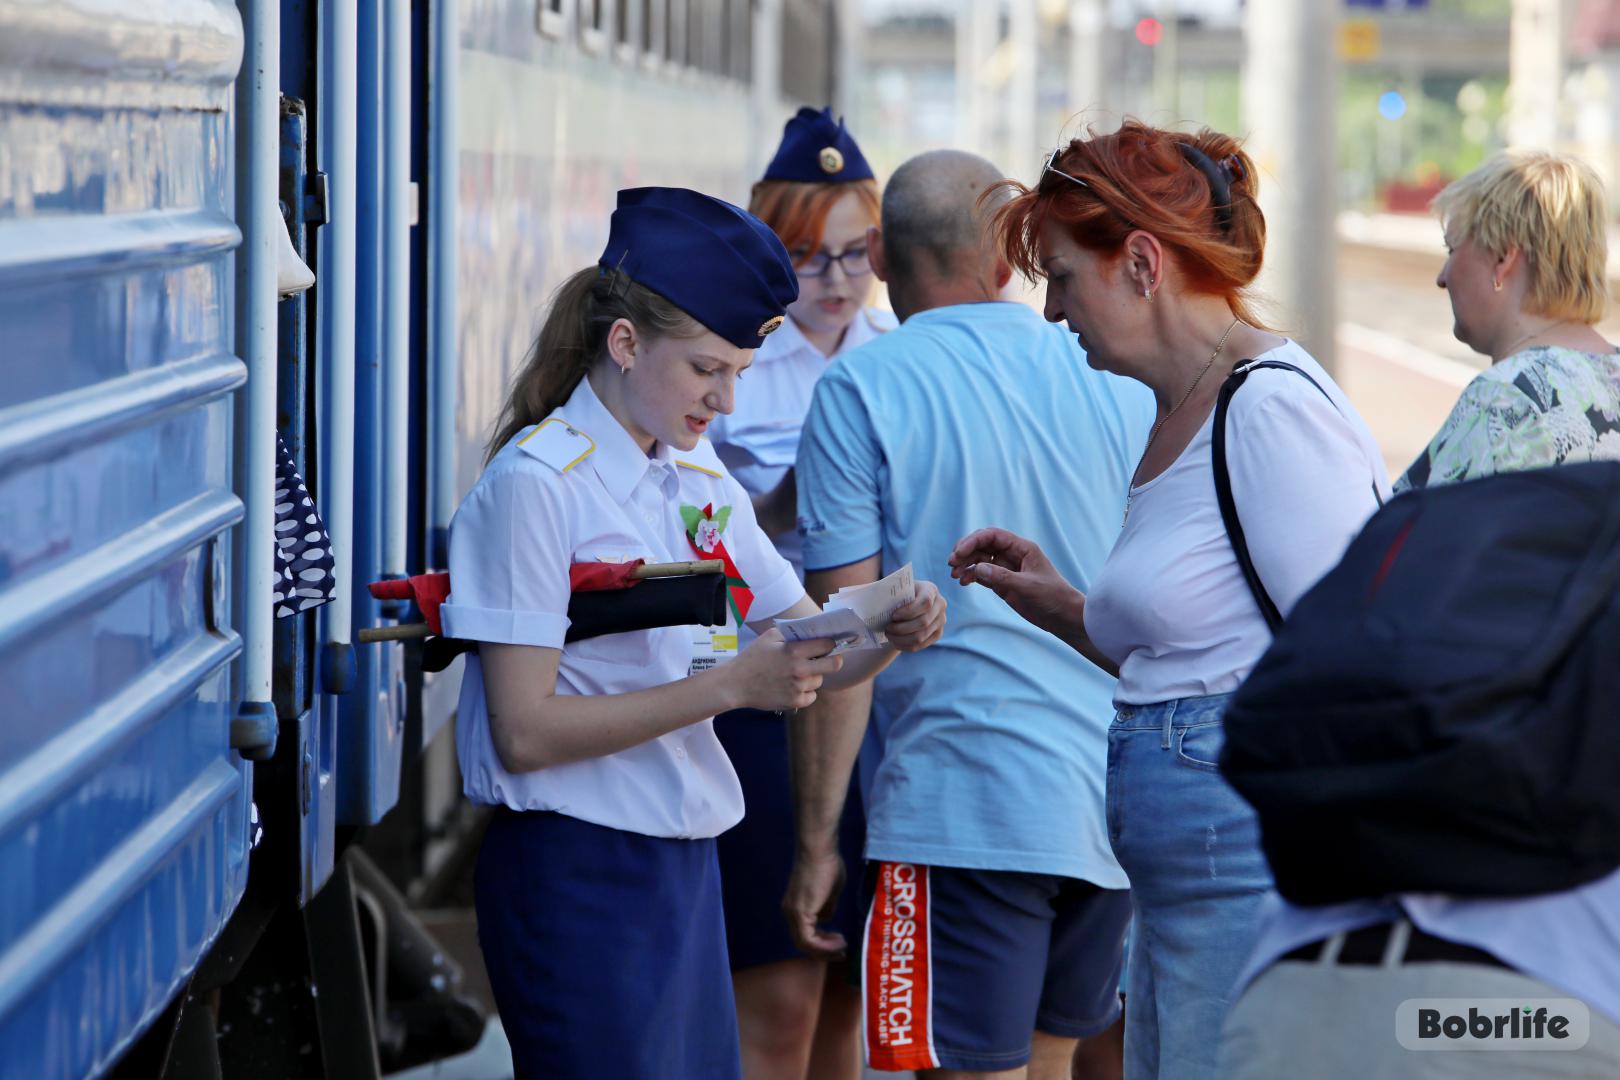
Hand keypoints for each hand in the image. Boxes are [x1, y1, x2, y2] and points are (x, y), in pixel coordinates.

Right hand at [725, 628, 843, 711]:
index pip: (827, 645)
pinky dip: (806, 692)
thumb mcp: (769, 637)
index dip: (829, 643)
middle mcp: (800, 670)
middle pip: (834, 665)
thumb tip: (812, 632)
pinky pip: (811, 696)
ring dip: (813, 676)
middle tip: (827, 659)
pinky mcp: (795, 702)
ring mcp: (798, 688)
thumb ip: (792, 633)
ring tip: (796, 674)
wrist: (736, 684)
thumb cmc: (752, 658)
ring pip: (819, 681)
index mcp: (794, 651)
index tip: (828, 644)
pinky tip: (793, 686)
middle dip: (834, 660)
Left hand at [783, 849, 847, 957]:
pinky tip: (838, 942)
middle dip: (824, 951)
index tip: (839, 942)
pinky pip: (808, 939)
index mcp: (796, 907)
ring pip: (805, 944)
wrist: (820, 850)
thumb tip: (826, 917)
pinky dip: (823, 945)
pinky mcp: (799, 912)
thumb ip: (826, 906)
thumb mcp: (829, 892)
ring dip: (825, 950)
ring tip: (842, 947)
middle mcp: (790, 912)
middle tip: (841, 952)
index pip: (805, 934)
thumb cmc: (827, 865)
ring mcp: (793, 913)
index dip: (822, 943)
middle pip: (803, 942)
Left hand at [883, 579, 945, 651]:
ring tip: (889, 636)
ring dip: (902, 639)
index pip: (925, 603)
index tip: (893, 616)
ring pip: (921, 636)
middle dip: (902, 628)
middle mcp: (940, 604)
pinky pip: (921, 645)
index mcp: (930, 589)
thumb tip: (864, 596)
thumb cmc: (896, 595)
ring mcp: (941, 620)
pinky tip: (895, 642)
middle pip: (923, 622)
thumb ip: (883, 591)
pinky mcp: (938, 634)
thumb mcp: (892, 589)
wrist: (906, 605)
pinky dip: (906, 646)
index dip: (909, 612)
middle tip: (887, 629)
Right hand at [948, 527, 1080, 638]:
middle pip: (982, 545)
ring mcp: (1006, 569)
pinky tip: (963, 582)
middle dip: (965, 552)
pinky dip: (971, 576)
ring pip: (980, 560)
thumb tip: (976, 568)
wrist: (1063, 617)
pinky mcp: (1003, 583)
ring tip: (955, 576)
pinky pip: (982, 574)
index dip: (973, 541)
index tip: (958, 553)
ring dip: (966, 565)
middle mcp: (1012, 555)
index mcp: (1022, 548)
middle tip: (952, 564)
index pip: (992, 536)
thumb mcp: (1028, 586)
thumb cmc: (1052, 597)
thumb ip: (1002, 577)